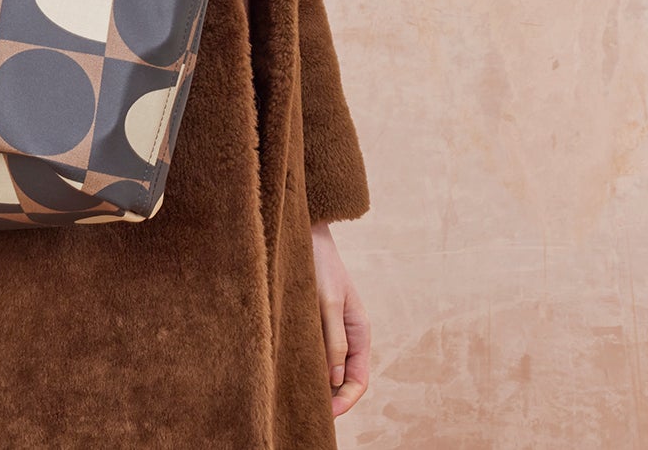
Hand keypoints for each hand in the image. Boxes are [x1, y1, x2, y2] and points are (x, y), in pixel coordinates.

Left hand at [310, 220, 369, 418]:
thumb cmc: (319, 264)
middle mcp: (347, 335)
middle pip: (343, 380)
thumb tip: (336, 379)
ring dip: (316, 384)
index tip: (325, 415)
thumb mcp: (329, 301)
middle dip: (330, 399)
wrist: (305, 233)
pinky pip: (314, 353)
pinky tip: (288, 371)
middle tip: (304, 413)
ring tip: (294, 397)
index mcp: (360, 333)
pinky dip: (306, 366)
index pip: (358, 381)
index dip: (345, 402)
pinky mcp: (313, 323)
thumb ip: (334, 339)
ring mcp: (330, 330)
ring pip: (327, 369)